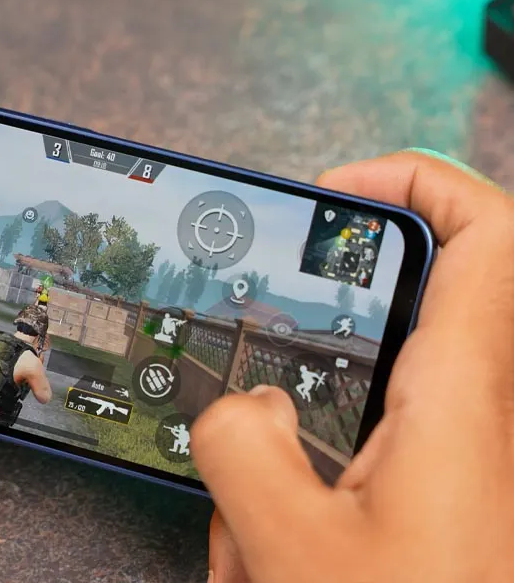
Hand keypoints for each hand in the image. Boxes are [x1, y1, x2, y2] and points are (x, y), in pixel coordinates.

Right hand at [192, 150, 513, 581]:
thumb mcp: (292, 547)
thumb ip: (242, 444)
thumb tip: (242, 405)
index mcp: (461, 395)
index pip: (483, 230)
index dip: (413, 179)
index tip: (334, 196)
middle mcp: (467, 415)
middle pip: (378, 332)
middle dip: (296, 370)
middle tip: (255, 405)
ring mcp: (446, 461)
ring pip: (342, 417)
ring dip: (279, 474)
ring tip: (259, 549)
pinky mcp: (427, 499)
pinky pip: (342, 470)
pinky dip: (290, 506)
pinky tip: (267, 565)